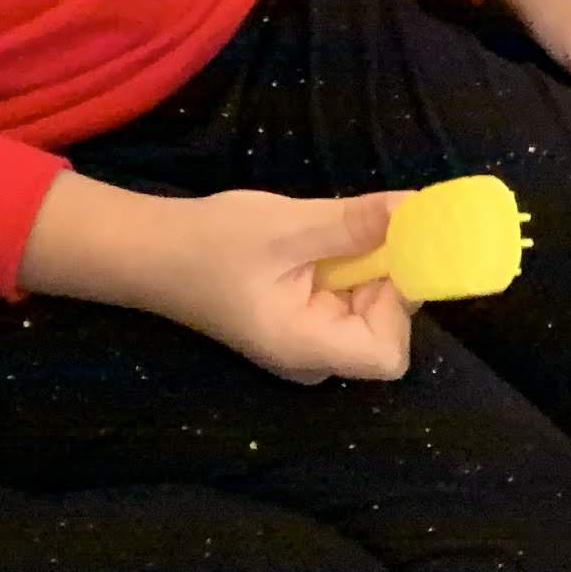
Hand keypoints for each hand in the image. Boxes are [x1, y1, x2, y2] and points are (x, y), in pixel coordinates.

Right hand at [136, 189, 417, 382]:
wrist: (152, 253)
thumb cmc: (212, 243)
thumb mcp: (288, 225)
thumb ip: (356, 224)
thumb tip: (419, 211)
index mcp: (307, 349)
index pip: (390, 353)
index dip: (398, 304)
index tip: (382, 252)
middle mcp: (312, 360)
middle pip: (385, 331)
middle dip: (383, 278)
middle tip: (354, 231)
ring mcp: (307, 347)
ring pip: (370, 313)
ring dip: (365, 270)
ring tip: (324, 238)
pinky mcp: (302, 327)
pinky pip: (347, 305)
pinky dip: (347, 272)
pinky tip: (316, 248)